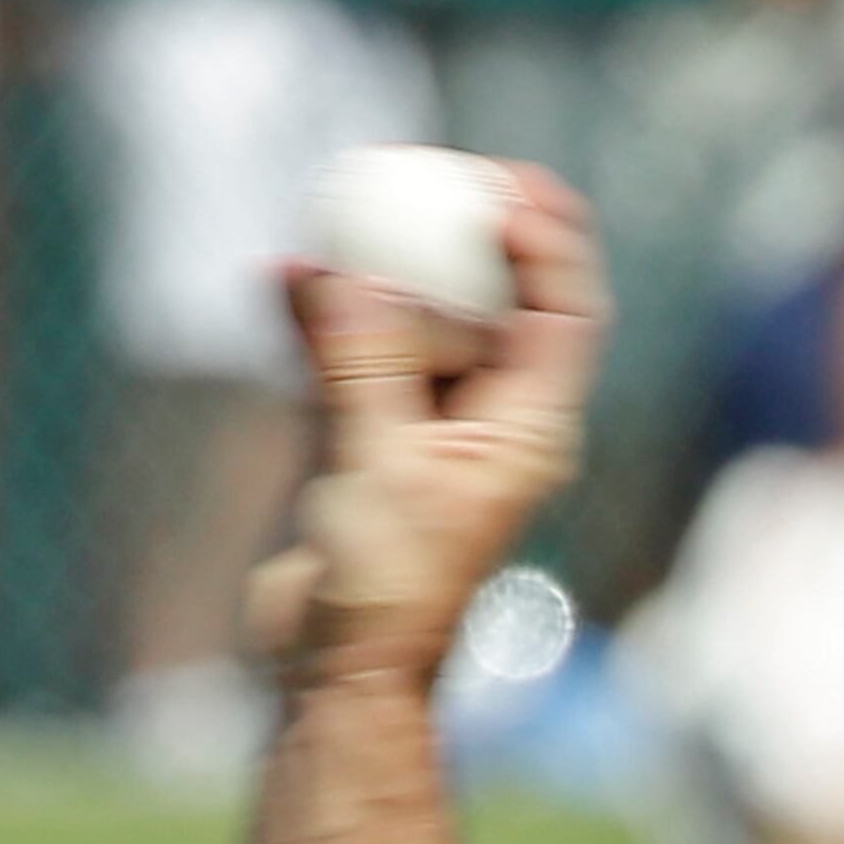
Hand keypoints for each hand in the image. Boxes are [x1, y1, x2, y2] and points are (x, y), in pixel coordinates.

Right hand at [247, 172, 604, 694]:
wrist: (336, 670)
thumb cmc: (384, 589)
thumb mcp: (377, 463)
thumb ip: (362, 361)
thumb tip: (337, 272)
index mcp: (527, 429)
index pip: (565, 310)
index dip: (548, 238)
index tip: (502, 186)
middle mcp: (486, 419)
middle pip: (490, 295)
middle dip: (453, 230)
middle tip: (407, 173)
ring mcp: (423, 425)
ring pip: (411, 316)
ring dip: (371, 267)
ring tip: (327, 219)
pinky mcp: (363, 436)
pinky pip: (348, 350)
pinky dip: (318, 314)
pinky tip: (279, 279)